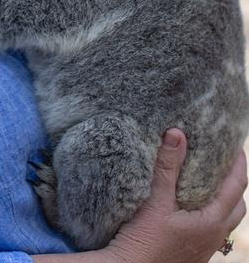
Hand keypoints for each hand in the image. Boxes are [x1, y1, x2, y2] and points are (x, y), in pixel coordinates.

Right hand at [107, 129, 246, 262]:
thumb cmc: (145, 242)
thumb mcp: (155, 201)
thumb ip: (167, 167)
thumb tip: (177, 133)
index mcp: (212, 222)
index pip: (237, 186)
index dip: (238, 163)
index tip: (235, 144)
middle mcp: (215, 236)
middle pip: (237, 205)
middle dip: (234, 181)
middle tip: (222, 159)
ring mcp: (205, 247)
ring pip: (225, 219)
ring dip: (222, 198)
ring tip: (206, 178)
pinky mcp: (193, 252)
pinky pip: (211, 229)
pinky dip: (209, 211)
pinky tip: (188, 203)